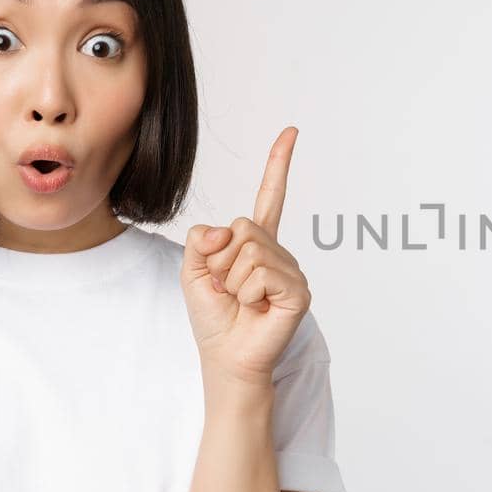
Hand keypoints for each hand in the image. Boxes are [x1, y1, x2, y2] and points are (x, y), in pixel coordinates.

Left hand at [180, 126, 310, 388]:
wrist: (225, 358)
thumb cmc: (213, 319)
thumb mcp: (192, 270)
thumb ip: (202, 240)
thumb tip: (227, 230)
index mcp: (256, 243)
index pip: (269, 197)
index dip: (279, 164)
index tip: (291, 132)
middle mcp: (278, 252)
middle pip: (242, 227)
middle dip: (220, 259)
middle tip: (227, 288)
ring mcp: (291, 271)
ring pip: (249, 250)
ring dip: (231, 280)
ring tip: (241, 302)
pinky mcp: (298, 292)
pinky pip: (262, 273)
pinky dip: (247, 292)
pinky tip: (256, 308)